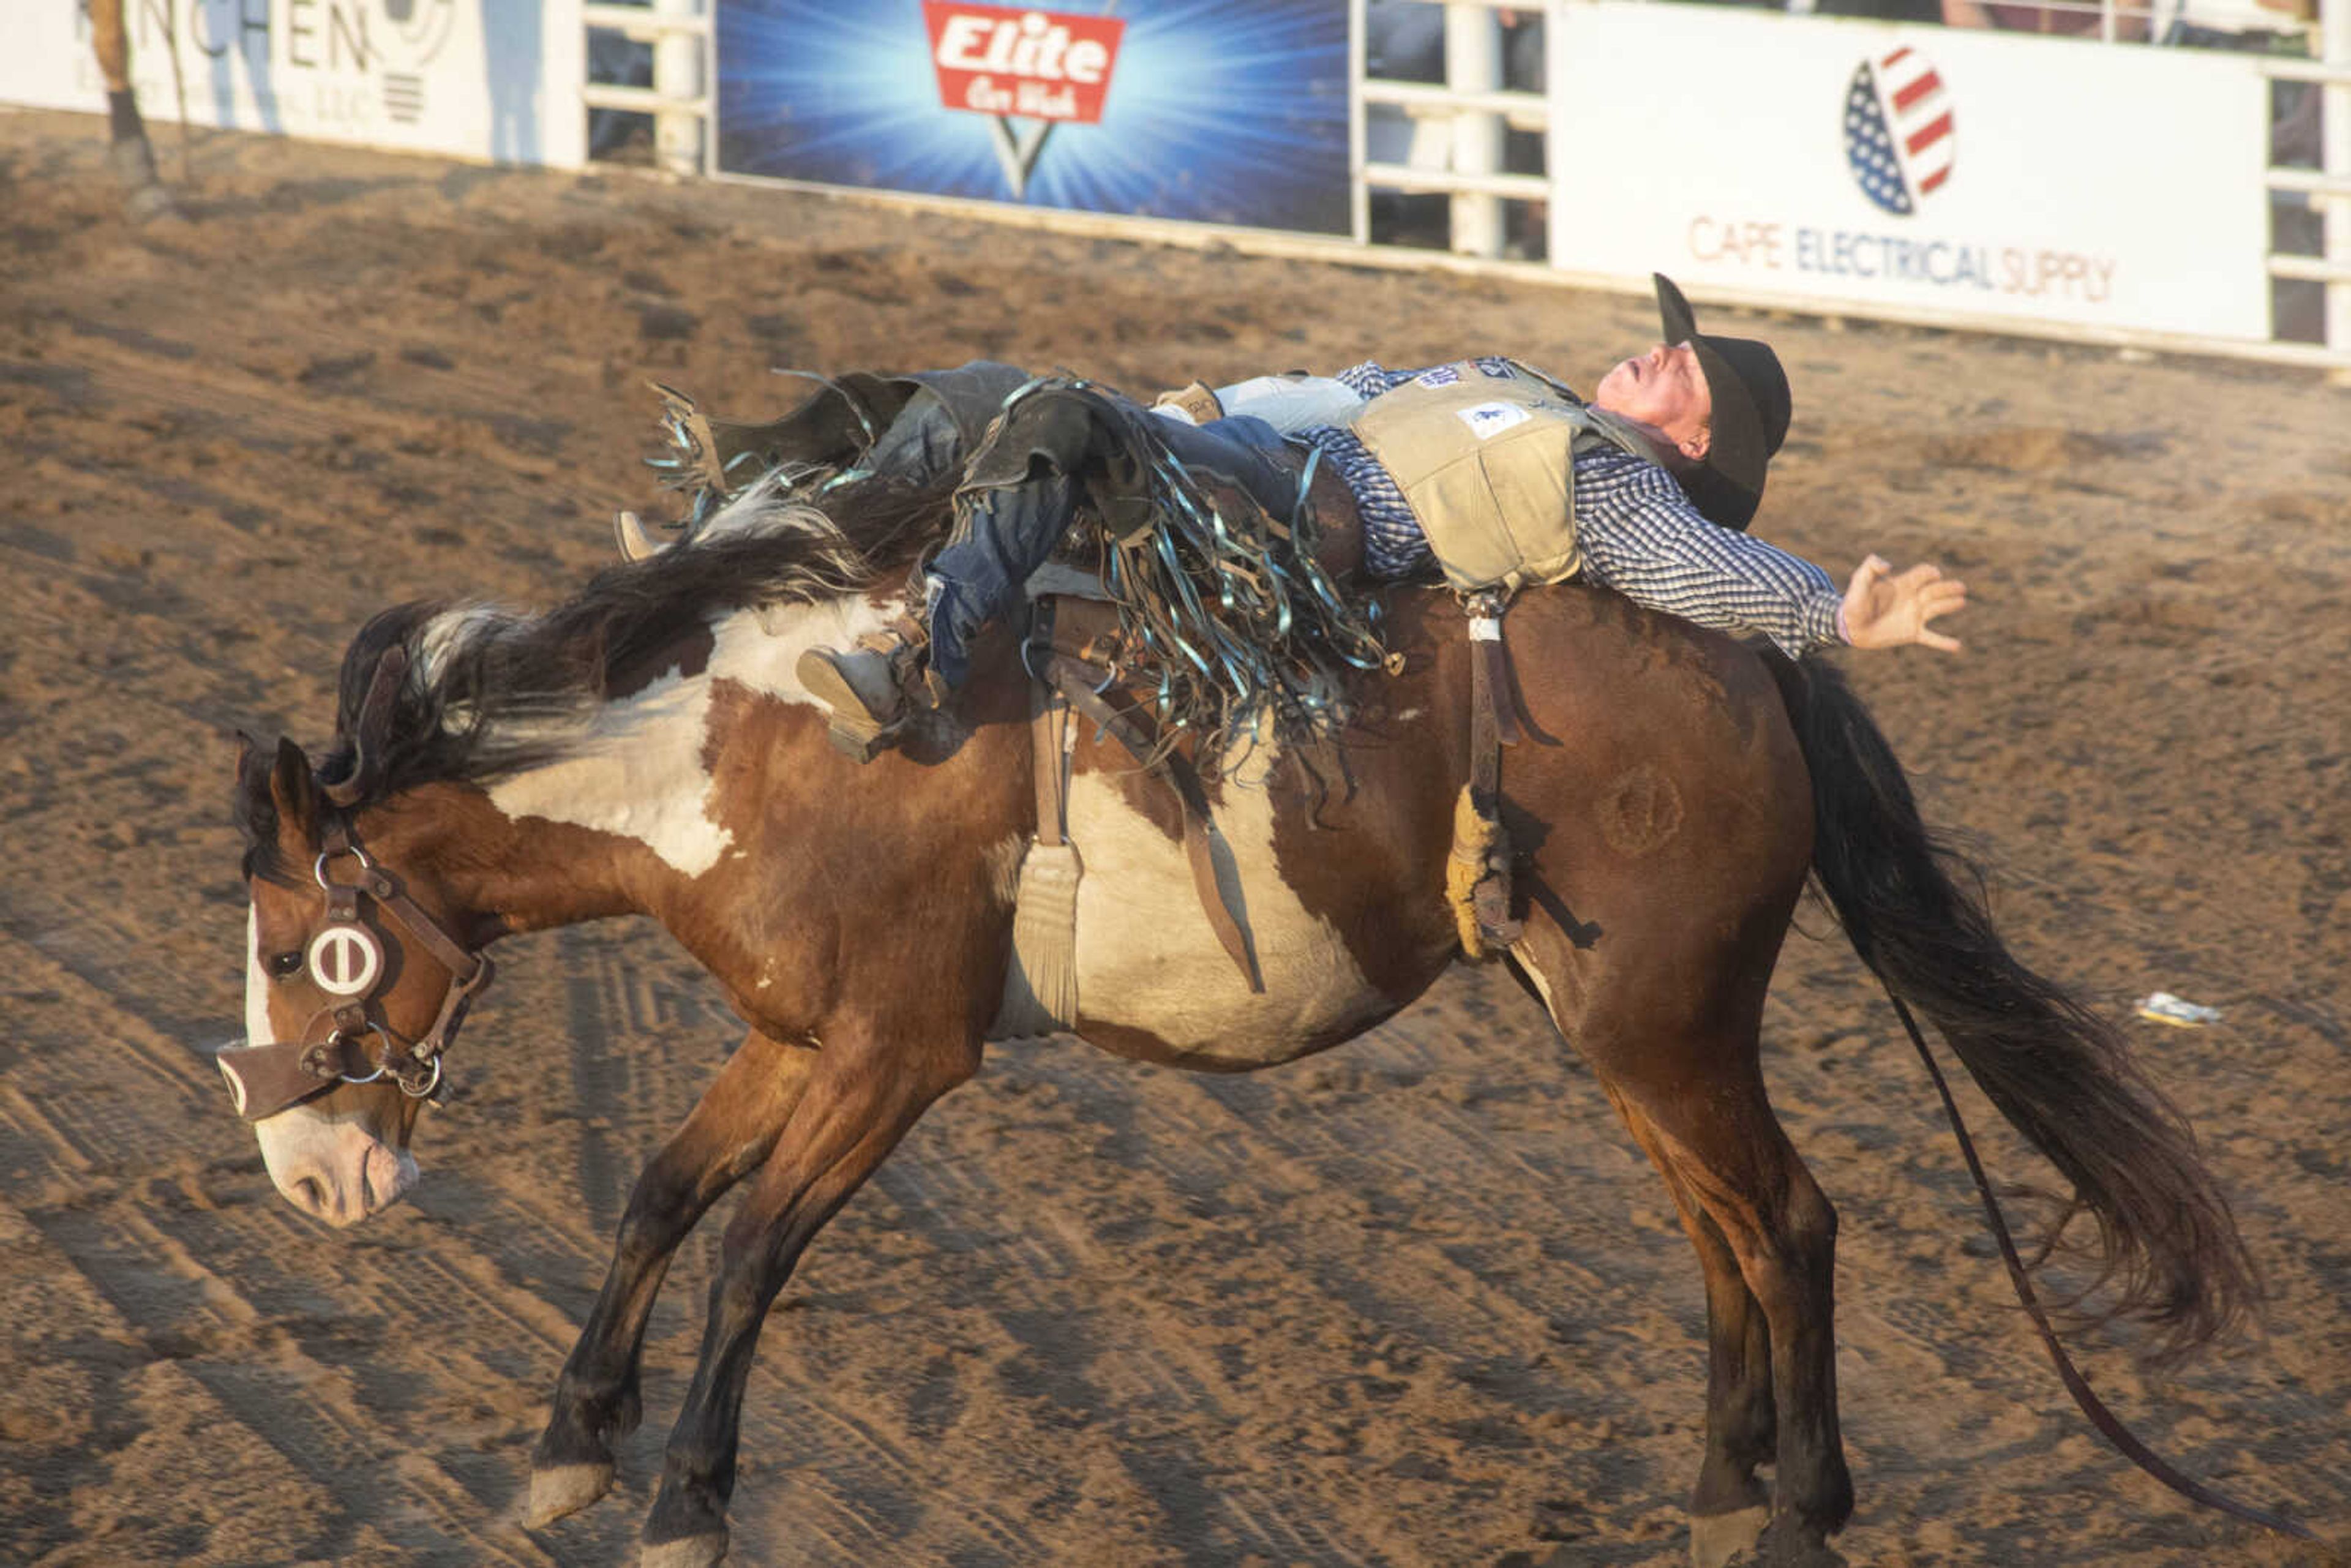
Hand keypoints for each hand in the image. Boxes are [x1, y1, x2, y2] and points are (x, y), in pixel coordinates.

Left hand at [1841, 555, 1966, 651]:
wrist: (1850, 627)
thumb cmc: (1853, 602)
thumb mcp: (1859, 581)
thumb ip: (1870, 567)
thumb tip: (1888, 565)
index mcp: (1903, 584)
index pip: (1923, 574)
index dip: (1929, 573)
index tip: (1933, 574)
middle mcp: (1912, 598)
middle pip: (1936, 590)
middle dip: (1948, 588)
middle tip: (1961, 587)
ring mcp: (1914, 616)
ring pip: (1938, 609)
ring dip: (1951, 605)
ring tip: (1962, 602)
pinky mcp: (1911, 633)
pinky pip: (1931, 638)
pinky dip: (1944, 642)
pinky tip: (1957, 646)